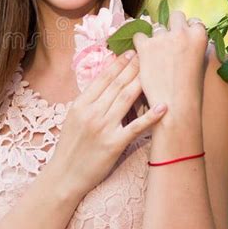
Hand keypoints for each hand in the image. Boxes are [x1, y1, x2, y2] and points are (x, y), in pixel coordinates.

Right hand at [48, 50, 167, 199]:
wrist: (64, 175)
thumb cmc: (70, 147)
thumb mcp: (73, 119)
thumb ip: (88, 102)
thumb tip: (104, 84)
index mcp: (81, 104)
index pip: (103, 78)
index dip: (118, 64)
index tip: (130, 53)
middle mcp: (92, 113)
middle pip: (117, 85)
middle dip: (133, 68)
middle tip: (146, 54)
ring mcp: (103, 128)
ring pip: (126, 99)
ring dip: (141, 83)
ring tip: (154, 70)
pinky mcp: (114, 144)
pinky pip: (135, 127)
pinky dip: (150, 116)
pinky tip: (163, 106)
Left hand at [132, 10, 208, 118]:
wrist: (175, 106)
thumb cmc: (190, 89)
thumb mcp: (200, 62)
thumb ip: (194, 45)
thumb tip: (186, 34)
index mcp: (199, 35)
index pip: (193, 21)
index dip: (186, 30)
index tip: (182, 40)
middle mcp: (182, 32)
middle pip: (175, 16)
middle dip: (171, 26)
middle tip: (167, 42)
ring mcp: (163, 38)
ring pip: (156, 27)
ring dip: (155, 37)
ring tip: (155, 56)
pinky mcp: (145, 46)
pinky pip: (139, 36)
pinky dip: (139, 44)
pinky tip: (142, 56)